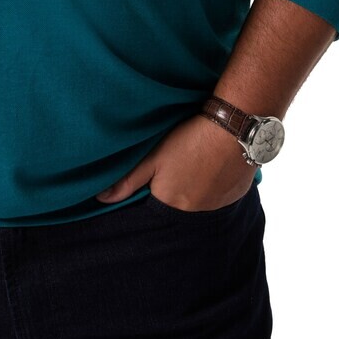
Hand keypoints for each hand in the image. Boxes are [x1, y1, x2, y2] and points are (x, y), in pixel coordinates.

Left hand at [96, 113, 255, 211]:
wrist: (233, 128)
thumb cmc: (189, 139)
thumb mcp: (153, 156)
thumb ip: (128, 180)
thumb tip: (102, 199)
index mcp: (171, 203)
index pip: (155, 205)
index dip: (153, 189)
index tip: (157, 173)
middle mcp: (196, 211)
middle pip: (178, 203)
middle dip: (175, 188)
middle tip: (177, 163)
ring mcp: (219, 204)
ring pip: (201, 199)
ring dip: (196, 186)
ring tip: (195, 162)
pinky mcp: (236, 194)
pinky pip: (221, 194)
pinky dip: (216, 183)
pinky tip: (214, 164)